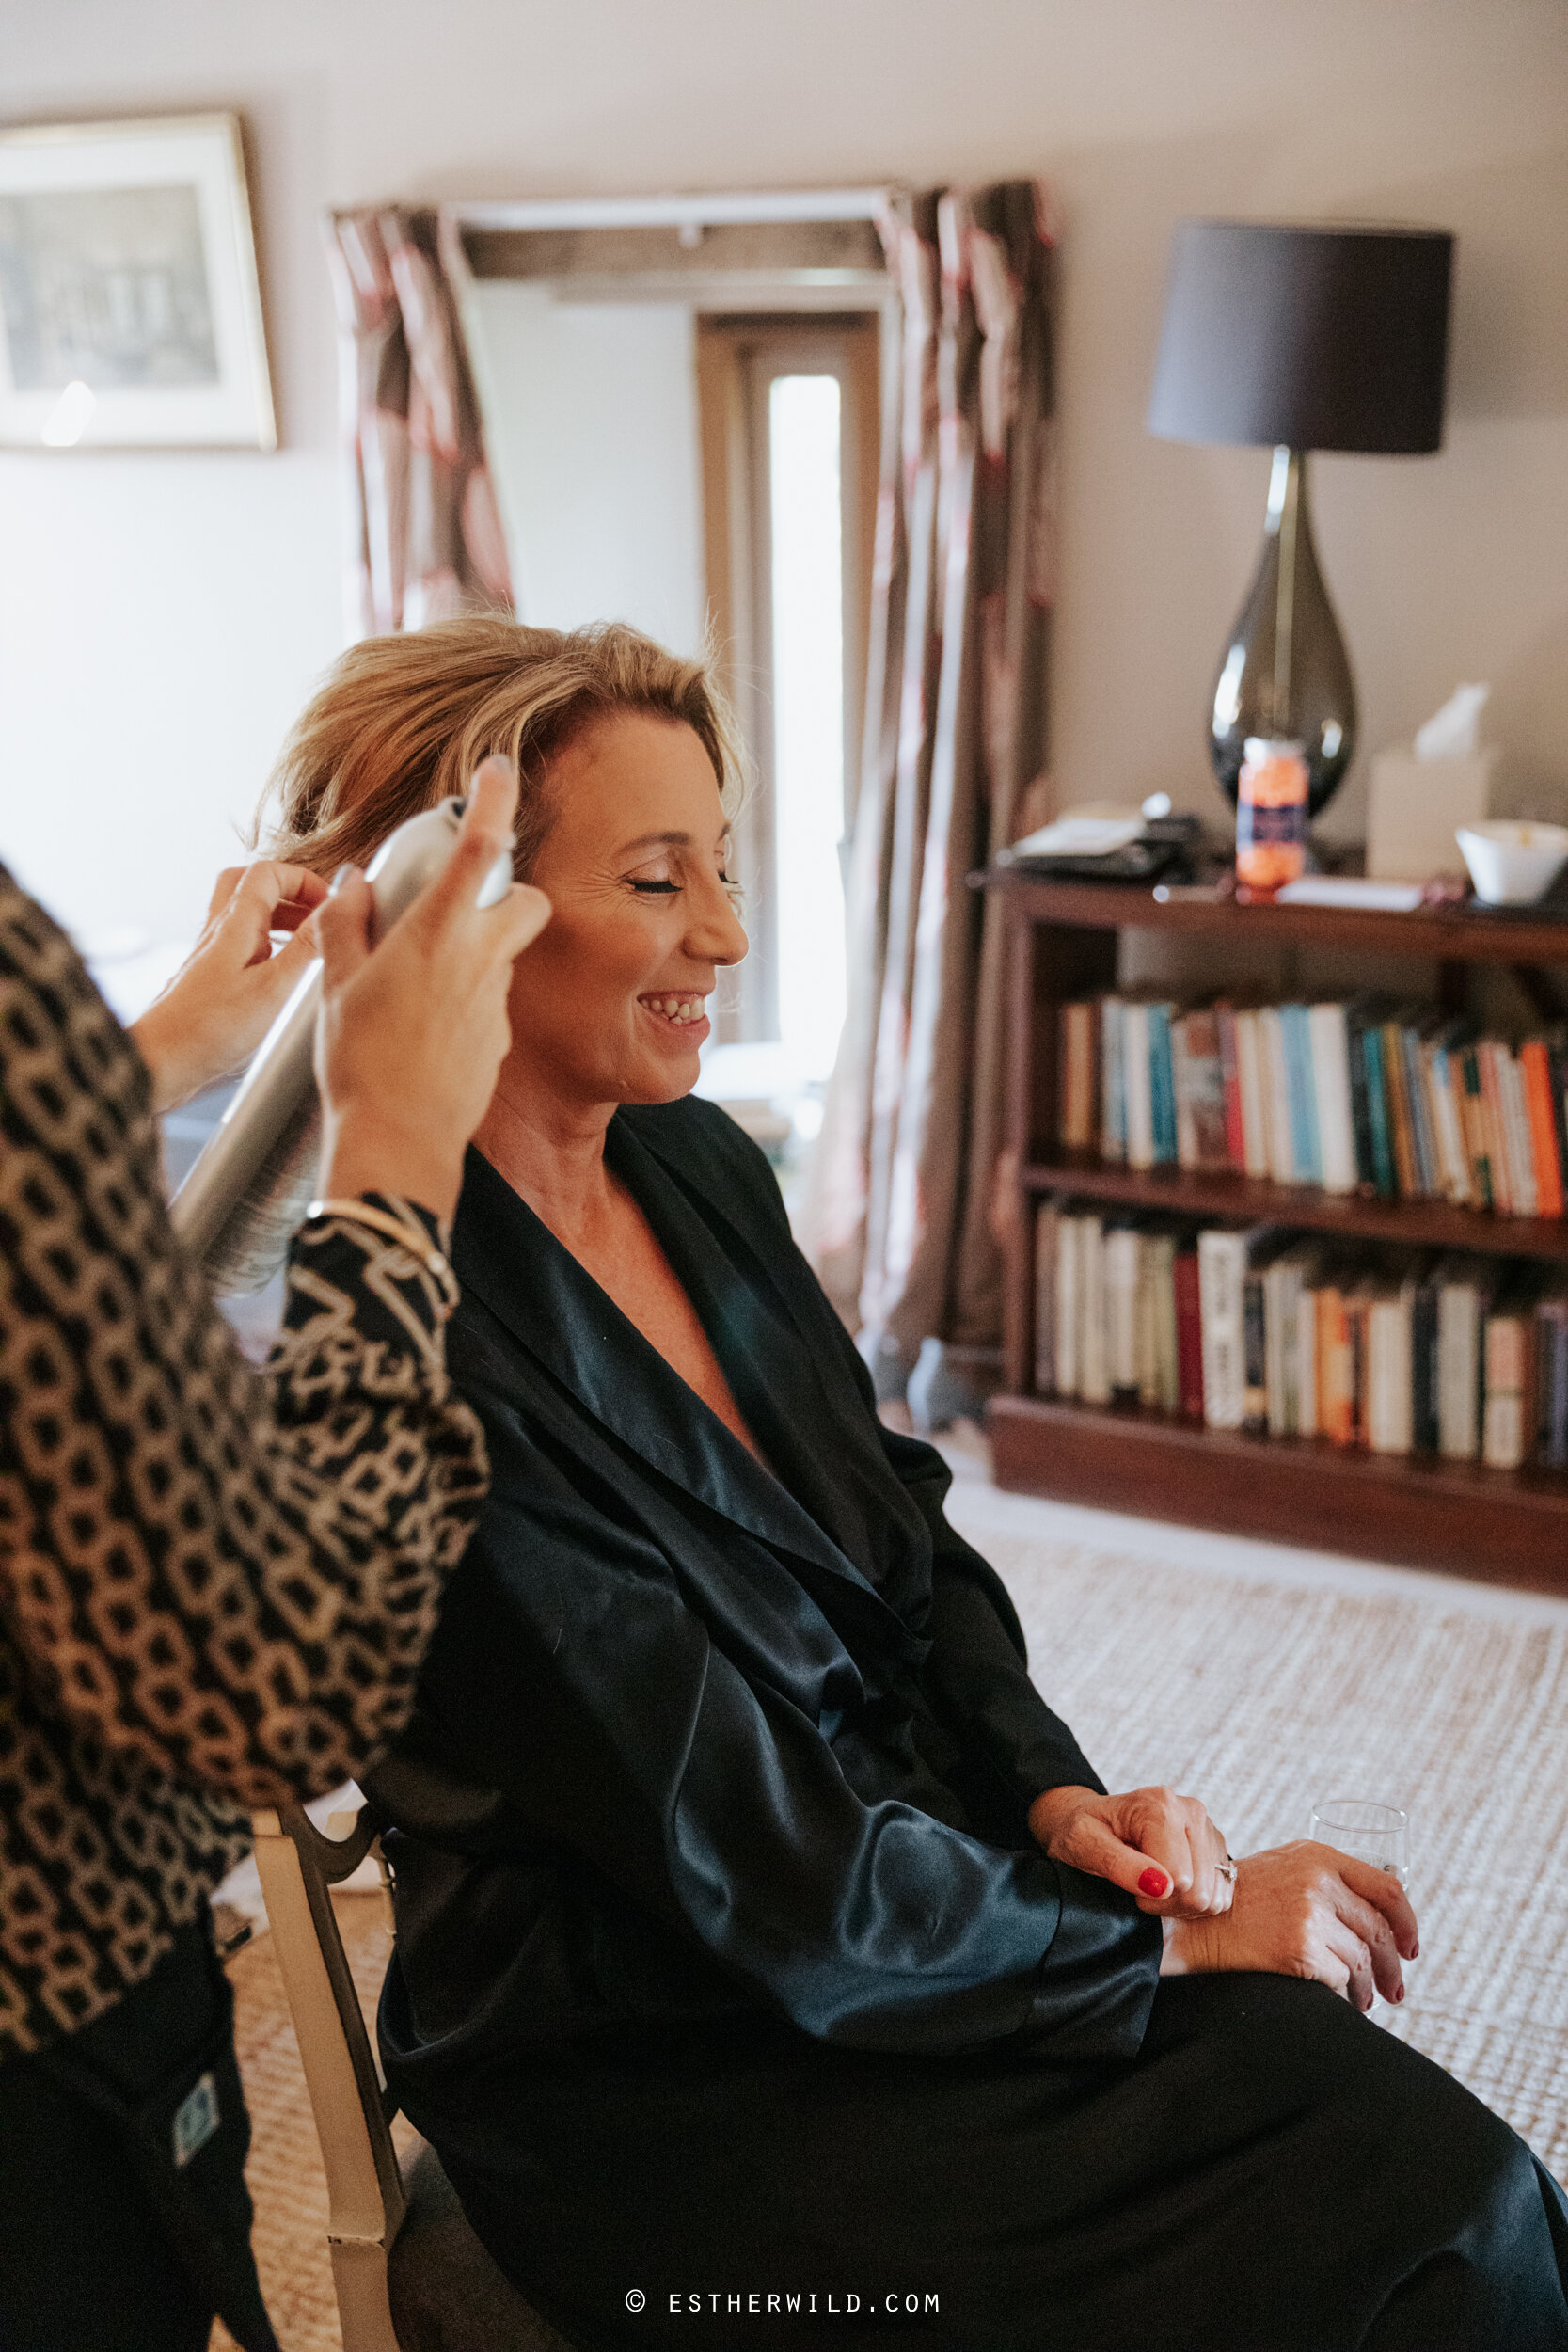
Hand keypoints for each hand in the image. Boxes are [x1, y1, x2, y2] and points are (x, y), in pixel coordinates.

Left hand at [131, 861, 328, 1110]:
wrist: (160, 1062)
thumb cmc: (210, 1028)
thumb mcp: (275, 987)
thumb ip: (308, 946)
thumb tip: (337, 906)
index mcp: (235, 924)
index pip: (268, 872)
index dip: (303, 880)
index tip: (330, 905)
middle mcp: (219, 933)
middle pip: (250, 885)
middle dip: (289, 892)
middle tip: (316, 915)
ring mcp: (211, 956)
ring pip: (245, 916)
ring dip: (279, 920)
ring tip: (308, 944)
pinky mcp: (209, 980)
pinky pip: (241, 947)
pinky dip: (267, 948)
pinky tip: (283, 976)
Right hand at [314, 757, 550, 1220]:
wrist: (398, 1143)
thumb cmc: (360, 1064)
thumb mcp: (338, 985)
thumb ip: (348, 925)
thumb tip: (355, 885)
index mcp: (439, 935)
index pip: (480, 847)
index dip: (495, 800)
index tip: (498, 768)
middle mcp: (481, 963)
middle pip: (526, 903)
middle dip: (509, 895)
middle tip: (463, 910)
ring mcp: (497, 1005)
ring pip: (504, 959)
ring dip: (474, 958)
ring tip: (416, 993)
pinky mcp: (500, 1043)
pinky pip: (489, 1007)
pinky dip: (465, 1006)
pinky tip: (426, 1037)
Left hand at [1028, 1783, 1233, 1918]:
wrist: (1092, 1821)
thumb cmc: (1083, 1833)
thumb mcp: (1085, 1846)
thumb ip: (1120, 1865)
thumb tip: (1163, 1886)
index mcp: (1159, 1805)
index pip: (1178, 1879)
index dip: (1150, 1894)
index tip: (1128, 1880)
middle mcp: (1190, 1809)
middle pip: (1199, 1890)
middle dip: (1167, 1902)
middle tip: (1138, 1887)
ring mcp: (1207, 1826)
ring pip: (1212, 1896)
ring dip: (1180, 1903)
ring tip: (1152, 1884)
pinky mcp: (1216, 1845)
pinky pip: (1220, 1895)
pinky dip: (1194, 1901)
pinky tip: (1170, 1886)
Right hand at [1159, 1841, 1418, 2013]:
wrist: (1192, 1921)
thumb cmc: (1238, 1902)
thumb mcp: (1283, 1869)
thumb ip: (1326, 1880)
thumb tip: (1378, 1918)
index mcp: (1318, 1856)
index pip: (1386, 1889)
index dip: (1407, 1922)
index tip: (1411, 1947)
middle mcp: (1319, 1880)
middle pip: (1379, 1929)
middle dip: (1393, 1965)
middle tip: (1396, 1988)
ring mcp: (1309, 1914)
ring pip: (1363, 1960)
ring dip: (1369, 1987)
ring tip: (1366, 2000)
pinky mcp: (1299, 1949)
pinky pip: (1341, 1979)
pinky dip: (1347, 1995)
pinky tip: (1344, 2001)